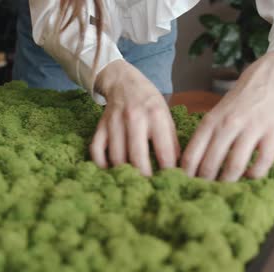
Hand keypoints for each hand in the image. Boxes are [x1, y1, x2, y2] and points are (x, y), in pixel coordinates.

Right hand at [91, 60, 179, 175]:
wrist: (123, 81)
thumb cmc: (149, 102)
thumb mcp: (166, 116)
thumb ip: (171, 141)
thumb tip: (178, 169)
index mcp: (156, 116)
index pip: (164, 151)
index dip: (168, 171)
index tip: (170, 182)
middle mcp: (134, 118)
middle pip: (137, 157)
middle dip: (144, 177)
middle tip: (149, 188)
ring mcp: (114, 122)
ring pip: (116, 157)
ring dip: (124, 172)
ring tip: (132, 181)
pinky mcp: (100, 127)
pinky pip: (96, 150)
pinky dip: (101, 164)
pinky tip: (110, 170)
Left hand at [181, 51, 273, 181]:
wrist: (266, 80)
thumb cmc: (235, 104)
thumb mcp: (214, 115)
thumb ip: (204, 137)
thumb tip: (189, 168)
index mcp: (210, 122)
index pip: (192, 154)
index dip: (187, 174)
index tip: (185, 186)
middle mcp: (228, 124)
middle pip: (211, 163)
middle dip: (206, 182)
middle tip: (204, 193)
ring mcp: (251, 128)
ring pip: (235, 164)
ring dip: (228, 181)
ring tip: (224, 190)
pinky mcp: (272, 131)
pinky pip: (263, 161)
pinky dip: (255, 174)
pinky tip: (249, 177)